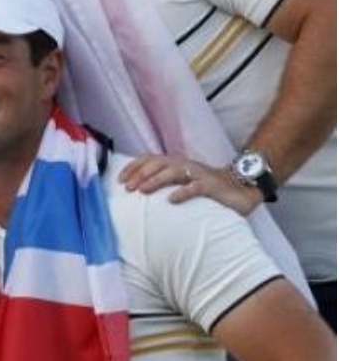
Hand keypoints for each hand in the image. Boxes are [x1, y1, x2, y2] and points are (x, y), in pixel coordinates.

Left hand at [119, 154, 260, 215]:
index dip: (133, 167)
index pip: (149, 159)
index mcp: (175, 163)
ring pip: (173, 172)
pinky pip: (196, 187)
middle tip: (127, 188)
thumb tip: (135, 191)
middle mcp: (185, 165)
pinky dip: (183, 192)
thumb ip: (162, 182)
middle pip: (158, 164)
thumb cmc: (205, 186)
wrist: (241, 187)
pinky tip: (171, 200)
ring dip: (155, 180)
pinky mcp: (212, 186)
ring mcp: (199, 174)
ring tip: (142, 191)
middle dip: (140, 174)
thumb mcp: (181, 182)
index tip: (119, 180)